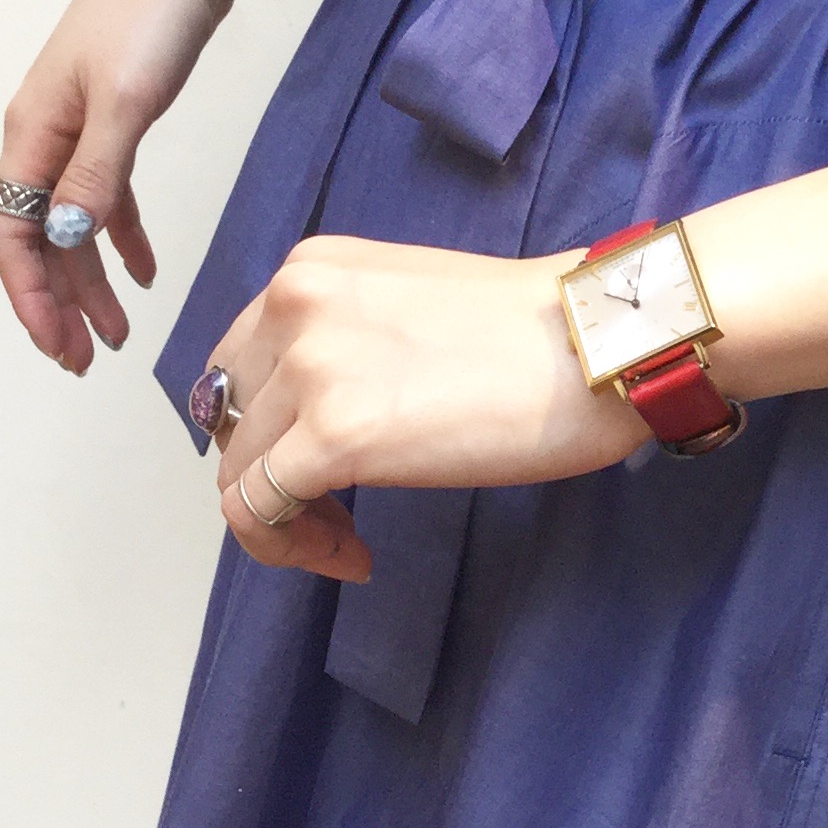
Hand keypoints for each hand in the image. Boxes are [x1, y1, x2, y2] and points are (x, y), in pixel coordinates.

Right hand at [0, 0, 254, 372]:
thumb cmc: (151, 11)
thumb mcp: (125, 101)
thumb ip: (95, 174)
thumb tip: (66, 243)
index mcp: (32, 132)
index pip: (13, 234)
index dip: (29, 295)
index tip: (56, 344)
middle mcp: (44, 133)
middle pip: (39, 238)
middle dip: (57, 302)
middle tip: (84, 359)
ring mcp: (79, 124)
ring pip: (74, 222)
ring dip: (90, 279)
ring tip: (116, 333)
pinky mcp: (118, 114)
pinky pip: (108, 193)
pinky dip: (122, 234)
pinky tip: (146, 271)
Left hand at [207, 236, 646, 578]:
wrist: (599, 345)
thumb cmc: (539, 334)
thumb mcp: (408, 305)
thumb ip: (347, 340)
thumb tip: (315, 414)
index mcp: (310, 270)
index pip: (238, 365)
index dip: (266, 428)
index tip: (317, 466)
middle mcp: (293, 306)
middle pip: (228, 420)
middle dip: (270, 474)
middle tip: (333, 511)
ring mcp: (309, 369)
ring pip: (236, 471)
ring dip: (286, 519)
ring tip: (346, 539)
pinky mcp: (333, 436)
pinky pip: (257, 513)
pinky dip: (290, 549)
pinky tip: (352, 556)